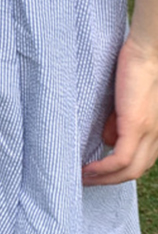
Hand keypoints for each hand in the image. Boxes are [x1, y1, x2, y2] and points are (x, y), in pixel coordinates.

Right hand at [82, 34, 157, 184]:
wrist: (150, 51)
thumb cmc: (136, 67)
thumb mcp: (126, 101)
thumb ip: (118, 122)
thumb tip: (107, 140)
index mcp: (155, 130)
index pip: (139, 161)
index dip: (118, 172)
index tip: (96, 174)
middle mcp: (156, 136)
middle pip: (135, 171)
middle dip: (109, 181)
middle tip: (85, 182)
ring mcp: (148, 133)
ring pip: (130, 170)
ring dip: (104, 179)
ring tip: (83, 179)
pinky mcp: (137, 126)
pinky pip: (121, 159)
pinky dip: (104, 169)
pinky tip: (88, 170)